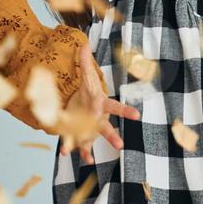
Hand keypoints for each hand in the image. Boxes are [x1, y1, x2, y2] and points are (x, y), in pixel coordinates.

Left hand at [65, 43, 139, 163]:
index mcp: (101, 106)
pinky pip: (77, 146)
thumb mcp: (86, 78)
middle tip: (120, 145)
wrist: (80, 109)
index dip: (126, 111)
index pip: (116, 107)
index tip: (137, 115)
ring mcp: (89, 131)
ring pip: (92, 142)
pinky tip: (66, 154)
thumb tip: (85, 43)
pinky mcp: (78, 137)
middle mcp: (98, 121)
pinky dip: (72, 150)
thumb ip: (85, 62)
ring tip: (89, 160)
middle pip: (107, 129)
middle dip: (113, 137)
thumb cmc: (87, 95)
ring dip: (90, 150)